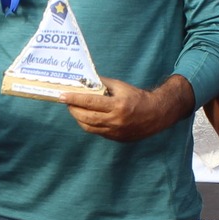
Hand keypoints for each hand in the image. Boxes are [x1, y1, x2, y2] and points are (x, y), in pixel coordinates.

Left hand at [59, 75, 191, 142]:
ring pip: (89, 127)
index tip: (62, 96)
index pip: (90, 102)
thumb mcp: (121, 86)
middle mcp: (116, 120)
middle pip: (85, 117)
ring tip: (75, 109)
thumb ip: (102, 84)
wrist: (156, 114)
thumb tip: (84, 81)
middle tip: (67, 102)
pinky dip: (89, 124)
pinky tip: (86, 117)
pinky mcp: (116, 138)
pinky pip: (97, 132)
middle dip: (73, 109)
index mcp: (117, 105)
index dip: (74, 99)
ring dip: (78, 118)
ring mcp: (115, 132)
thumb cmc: (138, 97)